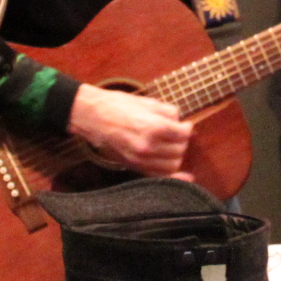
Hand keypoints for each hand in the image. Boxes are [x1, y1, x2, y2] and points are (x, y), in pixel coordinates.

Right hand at [69, 84, 194, 178]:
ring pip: (172, 165)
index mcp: (153, 128)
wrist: (93, 116)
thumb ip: (169, 113)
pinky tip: (185, 177)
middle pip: (179, 150)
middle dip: (181, 141)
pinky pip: (159, 176)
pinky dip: (173, 176)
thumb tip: (181, 123)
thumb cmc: (118, 105)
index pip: (183, 134)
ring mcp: (140, 159)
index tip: (185, 125)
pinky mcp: (134, 166)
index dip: (187, 128)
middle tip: (177, 134)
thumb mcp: (148, 102)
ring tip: (171, 146)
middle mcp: (148, 147)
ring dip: (176, 155)